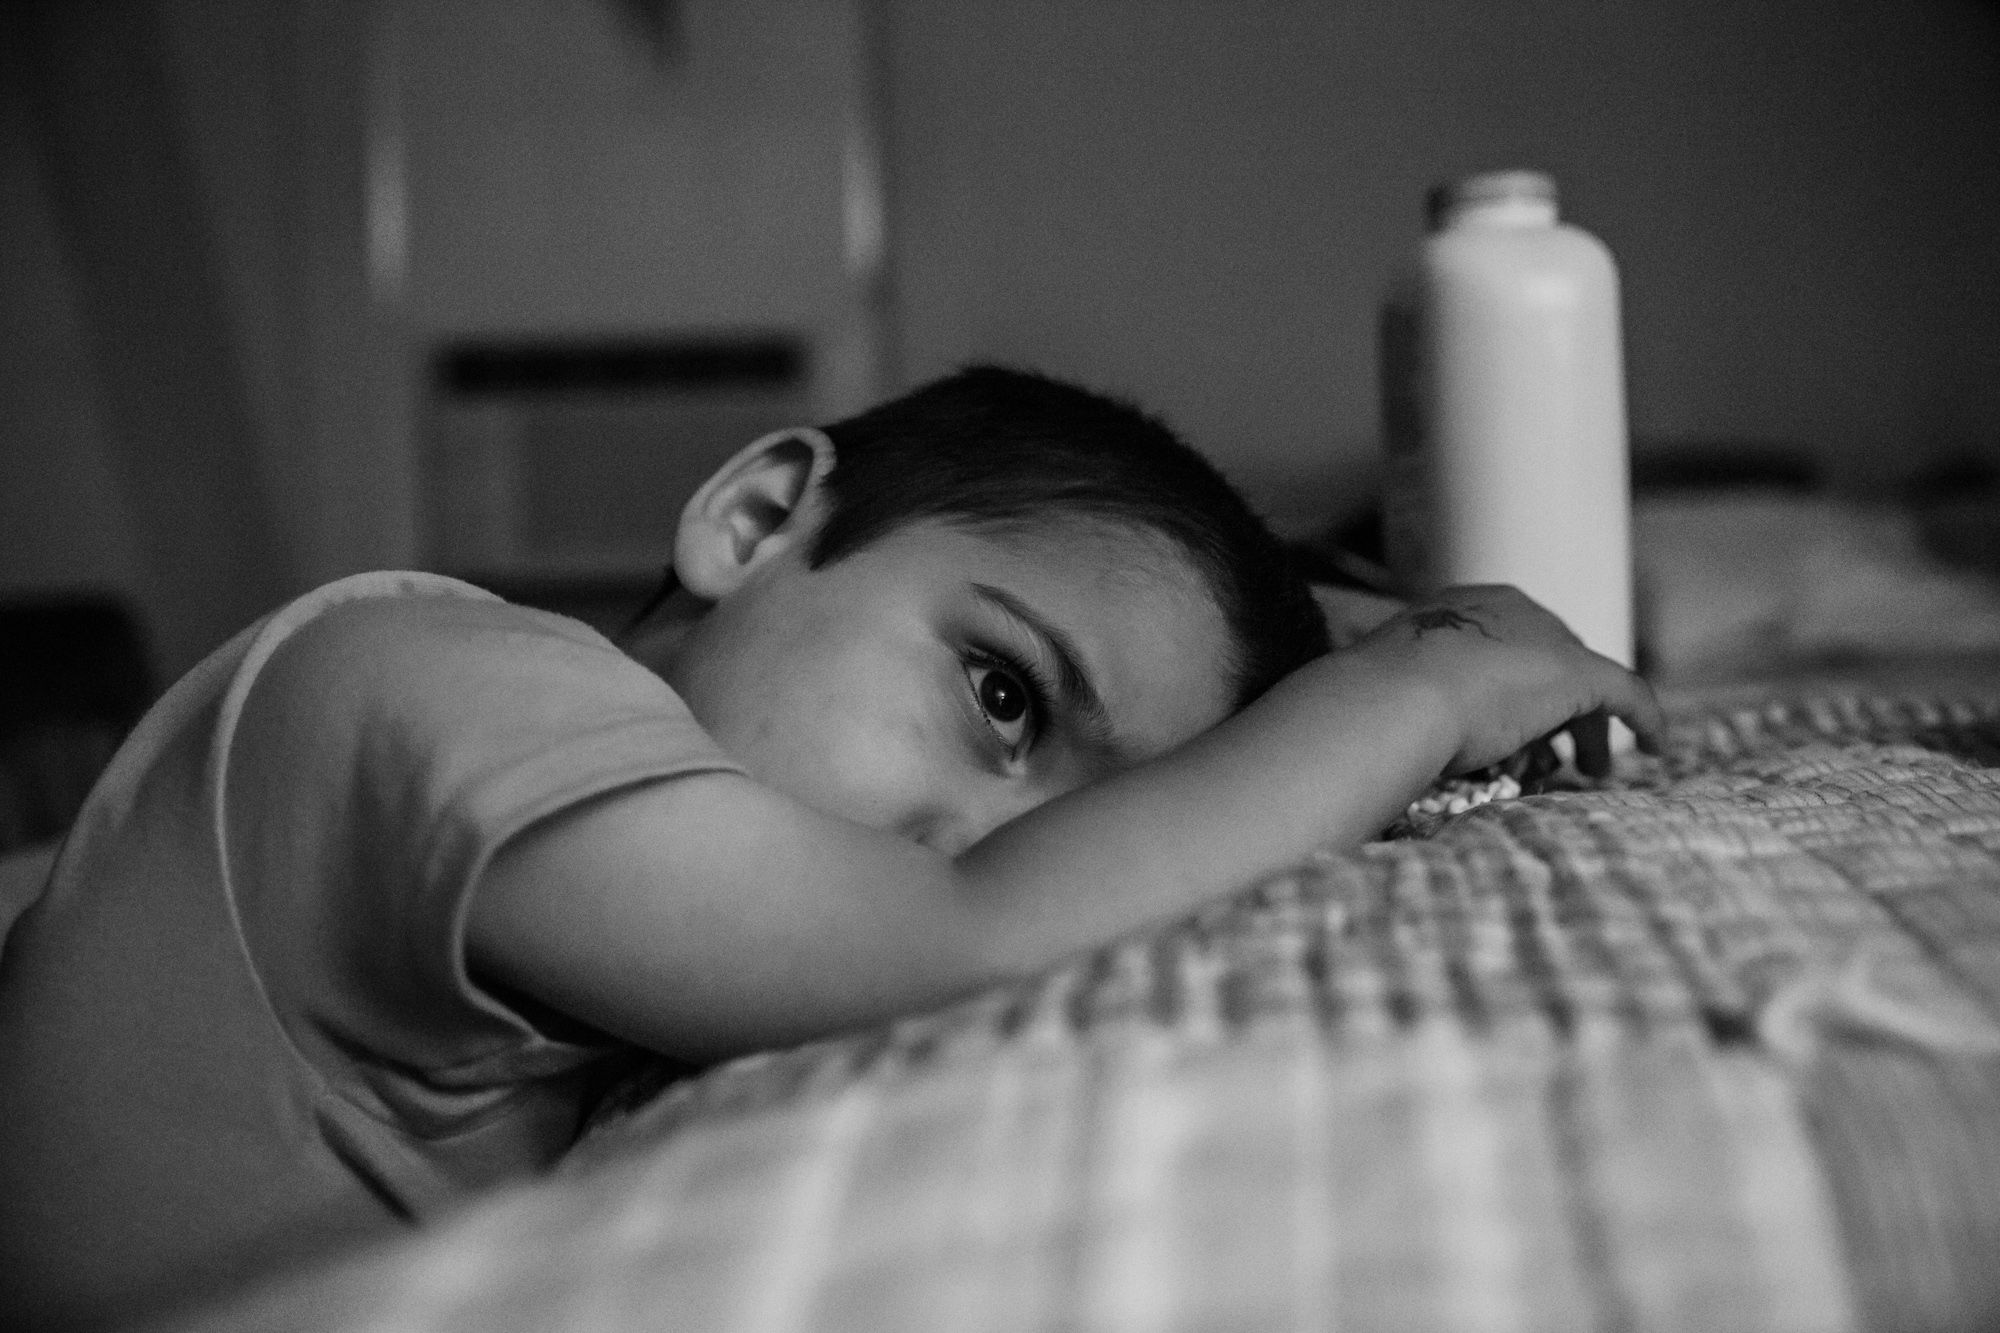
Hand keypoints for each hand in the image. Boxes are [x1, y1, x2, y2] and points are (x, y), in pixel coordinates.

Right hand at [1351, 585, 1663, 777]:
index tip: (1517, 725)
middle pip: (1550, 661)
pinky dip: (1645, 720)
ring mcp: (1546, 639)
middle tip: (1556, 753)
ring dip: (1587, 728)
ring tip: (1591, 769)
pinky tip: (1658, 748)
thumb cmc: (1378, 700)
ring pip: (1583, 683)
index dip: (1517, 686)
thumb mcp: (1392, 688)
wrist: (1395, 698)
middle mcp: (1510, 611)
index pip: (1507, 643)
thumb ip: (1410, 698)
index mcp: (1461, 607)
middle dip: (1555, 709)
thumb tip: (1400, 736)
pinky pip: (1626, 694)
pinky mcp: (1578, 674)